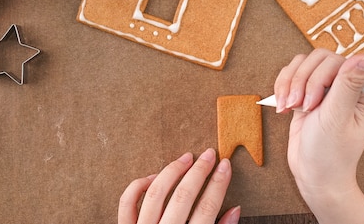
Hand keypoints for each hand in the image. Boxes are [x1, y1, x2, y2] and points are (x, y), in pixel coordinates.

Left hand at [118, 148, 239, 223]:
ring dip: (173, 170)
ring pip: (156, 193)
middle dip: (199, 171)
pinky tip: (155, 177)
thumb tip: (235, 209)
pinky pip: (128, 202)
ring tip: (187, 157)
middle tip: (210, 154)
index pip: (207, 208)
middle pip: (184, 196)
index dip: (219, 184)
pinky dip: (140, 185)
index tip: (226, 165)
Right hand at [274, 49, 363, 223]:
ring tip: (290, 106)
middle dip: (304, 82)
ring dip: (291, 84)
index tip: (315, 103)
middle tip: (302, 107)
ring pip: (303, 63)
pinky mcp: (308, 91)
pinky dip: (283, 86)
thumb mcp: (338, 118)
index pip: (341, 61)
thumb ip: (348, 84)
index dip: (322, 77)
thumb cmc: (331, 153)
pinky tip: (284, 106)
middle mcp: (348, 85)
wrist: (313, 175)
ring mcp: (327, 87)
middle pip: (319, 59)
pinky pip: (292, 73)